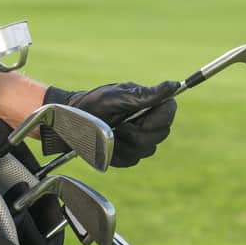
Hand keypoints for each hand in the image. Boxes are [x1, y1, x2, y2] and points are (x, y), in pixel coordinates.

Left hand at [43, 81, 177, 166]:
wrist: (71, 123)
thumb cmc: (93, 104)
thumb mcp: (117, 97)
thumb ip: (146, 95)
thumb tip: (174, 85)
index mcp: (149, 104)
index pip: (169, 111)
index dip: (159, 117)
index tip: (139, 116)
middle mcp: (148, 123)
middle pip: (161, 134)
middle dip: (138, 131)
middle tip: (119, 123)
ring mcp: (140, 141)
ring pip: (147, 149)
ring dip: (126, 142)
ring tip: (111, 132)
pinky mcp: (130, 155)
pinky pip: (132, 160)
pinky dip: (118, 153)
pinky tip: (107, 144)